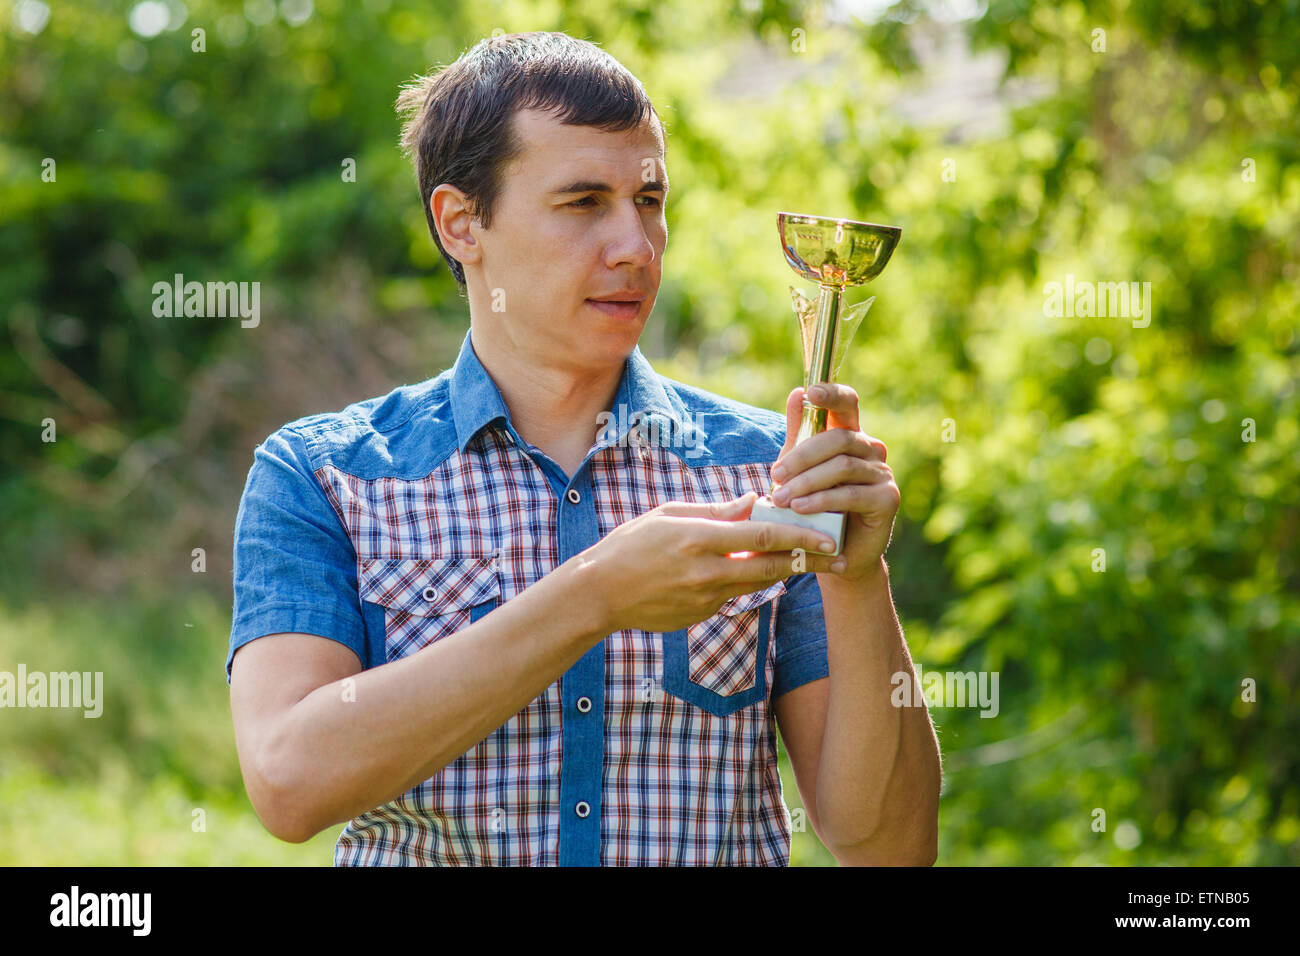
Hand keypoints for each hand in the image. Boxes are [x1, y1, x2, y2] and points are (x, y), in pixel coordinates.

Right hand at [579, 493, 844, 632]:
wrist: (599, 594)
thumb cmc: (631, 545)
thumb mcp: (670, 515)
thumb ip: (716, 511)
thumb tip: (754, 500)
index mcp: (699, 538)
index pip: (762, 536)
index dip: (799, 536)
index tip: (826, 536)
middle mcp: (707, 571)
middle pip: (771, 567)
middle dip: (808, 562)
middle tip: (837, 557)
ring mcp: (705, 598)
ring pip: (757, 583)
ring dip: (783, 572)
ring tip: (808, 562)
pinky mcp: (701, 614)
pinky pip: (732, 595)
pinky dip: (746, 582)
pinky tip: (751, 572)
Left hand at [768, 384, 900, 582]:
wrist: (834, 551)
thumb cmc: (815, 504)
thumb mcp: (801, 467)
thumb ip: (800, 433)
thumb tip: (797, 393)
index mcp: (851, 435)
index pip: (847, 403)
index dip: (831, 394)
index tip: (811, 392)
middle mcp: (871, 449)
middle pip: (838, 438)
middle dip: (802, 456)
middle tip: (775, 476)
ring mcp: (883, 473)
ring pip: (842, 466)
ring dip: (807, 482)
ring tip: (782, 498)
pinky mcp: (887, 499)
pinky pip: (851, 494)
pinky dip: (822, 500)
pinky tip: (801, 508)